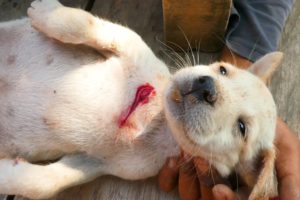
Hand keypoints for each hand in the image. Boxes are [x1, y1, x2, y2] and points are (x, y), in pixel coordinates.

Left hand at [158, 118, 299, 199]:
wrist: (241, 101)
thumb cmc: (267, 126)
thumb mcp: (285, 149)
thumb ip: (289, 177)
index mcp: (243, 186)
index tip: (220, 189)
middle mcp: (220, 183)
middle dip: (205, 185)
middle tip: (203, 161)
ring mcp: (199, 175)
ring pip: (189, 194)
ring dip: (189, 178)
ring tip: (191, 156)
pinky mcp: (183, 163)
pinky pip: (168, 182)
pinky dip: (169, 175)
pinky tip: (174, 159)